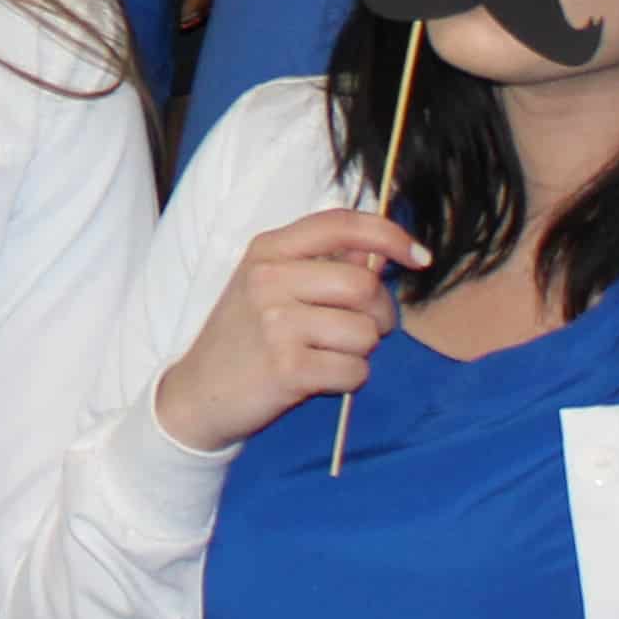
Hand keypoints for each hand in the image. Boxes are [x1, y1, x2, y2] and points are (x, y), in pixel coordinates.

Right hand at [153, 205, 429, 453]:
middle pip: (365, 285)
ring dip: (362, 352)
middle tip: (364, 330)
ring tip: (329, 355)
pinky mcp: (287, 368)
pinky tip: (320, 378)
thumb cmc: (248, 337)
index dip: (390, 236)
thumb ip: (321, 265)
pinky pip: (355, 371)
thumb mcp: (270, 286)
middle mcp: (269, 279)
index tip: (419, 257)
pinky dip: (349, 380)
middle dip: (381, 314)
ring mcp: (276, 324)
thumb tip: (380, 255)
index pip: (341, 224)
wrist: (199, 393)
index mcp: (268, 250)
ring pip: (365, 332)